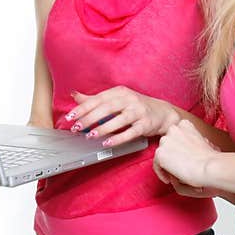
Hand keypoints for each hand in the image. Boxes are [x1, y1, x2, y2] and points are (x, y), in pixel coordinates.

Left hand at [65, 87, 179, 147]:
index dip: (83, 108)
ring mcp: (139, 111)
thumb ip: (95, 99)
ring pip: (119, 119)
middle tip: (77, 128)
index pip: (98, 99)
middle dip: (90, 118)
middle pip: (107, 108)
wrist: (163, 113)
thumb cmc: (136, 106)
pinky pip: (131, 132)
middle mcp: (129, 99)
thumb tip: (74, 95)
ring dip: (103, 128)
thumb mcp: (116, 99)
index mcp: (119, 92)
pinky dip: (118, 138)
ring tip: (90, 136)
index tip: (70, 117)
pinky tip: (107, 143)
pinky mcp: (146, 124)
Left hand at [153, 119, 219, 188]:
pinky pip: (157, 166)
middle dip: (172, 156)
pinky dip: (162, 174)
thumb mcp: (203, 142)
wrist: (209, 167)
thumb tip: (183, 151)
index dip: (178, 149)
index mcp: (184, 124)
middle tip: (180, 168)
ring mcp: (165, 140)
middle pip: (167, 145)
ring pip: (162, 155)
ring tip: (178, 174)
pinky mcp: (160, 153)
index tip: (184, 158)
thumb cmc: (210, 159)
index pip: (175, 137)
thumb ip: (191, 142)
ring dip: (168, 165)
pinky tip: (170, 179)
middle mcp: (173, 129)